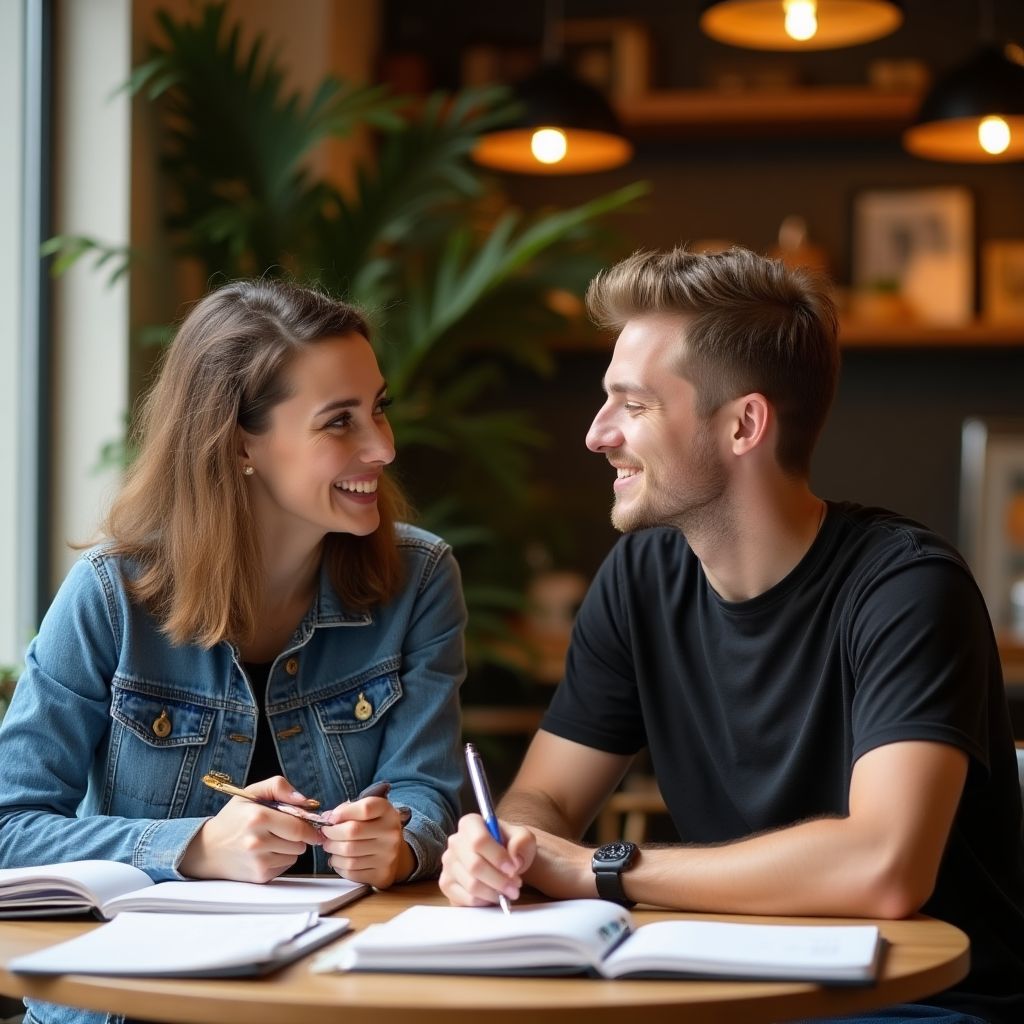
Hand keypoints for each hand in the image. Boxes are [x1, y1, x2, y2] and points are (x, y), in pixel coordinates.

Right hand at [180, 775, 321, 882]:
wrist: (207, 849)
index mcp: (258, 817)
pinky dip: (281, 859)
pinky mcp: (259, 876)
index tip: (311, 823)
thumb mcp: (251, 793)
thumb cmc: (233, 819)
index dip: (309, 825)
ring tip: (273, 840)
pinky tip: (266, 852)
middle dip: (300, 836)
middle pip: (300, 843)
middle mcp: (257, 842)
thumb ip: (278, 787)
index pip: (298, 826)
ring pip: (295, 855)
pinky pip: (285, 866)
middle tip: (289, 830)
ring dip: (290, 847)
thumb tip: (305, 800)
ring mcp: (258, 862)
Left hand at [320, 796, 413, 887]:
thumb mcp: (367, 812)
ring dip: (333, 851)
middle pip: (352, 831)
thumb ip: (348, 810)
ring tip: (331, 847)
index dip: (343, 812)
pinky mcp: (382, 874)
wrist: (394, 852)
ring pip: (348, 854)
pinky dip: (339, 866)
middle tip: (326, 835)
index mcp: (388, 812)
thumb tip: (327, 818)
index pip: (365, 808)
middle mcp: (391, 833)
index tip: (331, 818)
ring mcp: (388, 855)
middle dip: (332, 834)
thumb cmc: (374, 828)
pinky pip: (351, 871)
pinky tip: (340, 860)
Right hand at [439, 813, 535, 906]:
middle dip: (499, 880)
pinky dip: (484, 902)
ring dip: (494, 893)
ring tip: (509, 892)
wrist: (503, 863)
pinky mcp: (446, 884)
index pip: (479, 840)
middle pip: (475, 865)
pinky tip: (494, 896)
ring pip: (471, 885)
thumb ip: (522, 842)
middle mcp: (454, 841)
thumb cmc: (511, 847)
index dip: (497, 857)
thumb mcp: (523, 838)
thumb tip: (514, 859)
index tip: (513, 868)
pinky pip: (465, 899)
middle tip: (515, 887)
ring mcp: (448, 864)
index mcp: (470, 823)